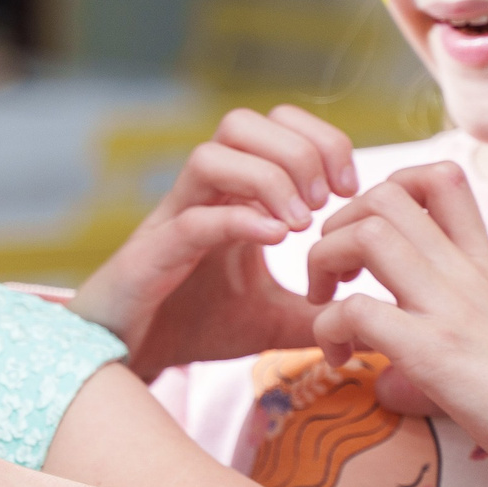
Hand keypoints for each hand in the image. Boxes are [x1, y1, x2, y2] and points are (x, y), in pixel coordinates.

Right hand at [72, 107, 357, 381]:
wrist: (125, 363)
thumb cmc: (190, 329)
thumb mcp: (270, 320)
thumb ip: (313, 312)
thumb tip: (362, 318)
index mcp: (229, 195)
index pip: (273, 127)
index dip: (319, 140)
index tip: (349, 187)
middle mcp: (199, 196)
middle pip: (241, 123)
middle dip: (297, 150)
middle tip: (327, 200)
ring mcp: (171, 222)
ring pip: (211, 156)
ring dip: (267, 179)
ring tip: (300, 223)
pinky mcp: (149, 258)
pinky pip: (192, 220)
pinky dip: (239, 221)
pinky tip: (276, 241)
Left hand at [303, 162, 487, 456]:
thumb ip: (450, 312)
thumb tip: (385, 357)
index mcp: (481, 261)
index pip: (439, 178)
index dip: (386, 189)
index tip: (365, 236)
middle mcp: (464, 271)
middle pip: (387, 195)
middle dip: (339, 223)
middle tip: (334, 273)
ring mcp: (449, 306)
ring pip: (367, 235)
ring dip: (323, 262)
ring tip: (326, 304)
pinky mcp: (433, 351)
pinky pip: (356, 311)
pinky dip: (327, 329)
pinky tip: (338, 357)